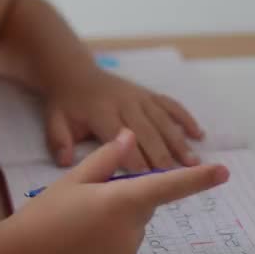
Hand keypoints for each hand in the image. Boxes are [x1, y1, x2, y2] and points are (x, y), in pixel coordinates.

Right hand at [8, 129, 228, 253]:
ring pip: (132, 230)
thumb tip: (129, 137)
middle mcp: (130, 231)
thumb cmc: (44, 215)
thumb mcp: (73, 180)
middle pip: (141, 206)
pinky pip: (123, 253)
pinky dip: (107, 248)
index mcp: (120, 200)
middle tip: (84, 206)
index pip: (167, 186)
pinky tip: (81, 249)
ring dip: (113, 226)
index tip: (223, 171)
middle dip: (121, 200)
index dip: (197, 178)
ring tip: (77, 229)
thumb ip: (106, 158)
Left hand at [44, 65, 204, 169]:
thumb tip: (65, 161)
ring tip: (194, 162)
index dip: (135, 160)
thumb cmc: (65, 104)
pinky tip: (199, 134)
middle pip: (147, 132)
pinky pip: (170, 104)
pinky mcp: (148, 93)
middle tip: (181, 177)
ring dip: (179, 141)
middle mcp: (124, 103)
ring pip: (163, 120)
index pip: (120, 140)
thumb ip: (59, 141)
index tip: (149, 182)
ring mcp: (139, 97)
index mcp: (101, 113)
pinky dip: (185, 118)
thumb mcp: (55, 121)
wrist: (74, 72)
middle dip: (164, 155)